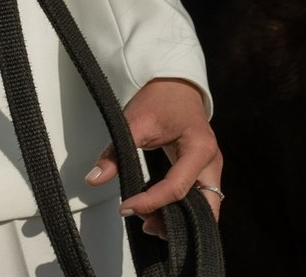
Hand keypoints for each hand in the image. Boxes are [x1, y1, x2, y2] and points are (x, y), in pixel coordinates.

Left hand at [85, 77, 221, 238]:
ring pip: (205, 208)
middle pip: (204, 208)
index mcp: (199, 147)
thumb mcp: (134, 120)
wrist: (174, 83)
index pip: (177, 187)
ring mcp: (211, 168)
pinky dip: (181, 210)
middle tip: (146, 223)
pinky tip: (160, 213)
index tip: (126, 207)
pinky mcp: (204, 171)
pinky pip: (199, 200)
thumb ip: (115, 151)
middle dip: (177, 222)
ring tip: (148, 220)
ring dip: (180, 220)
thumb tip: (94, 179)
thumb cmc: (159, 98)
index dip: (150, 202)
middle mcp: (211, 161)